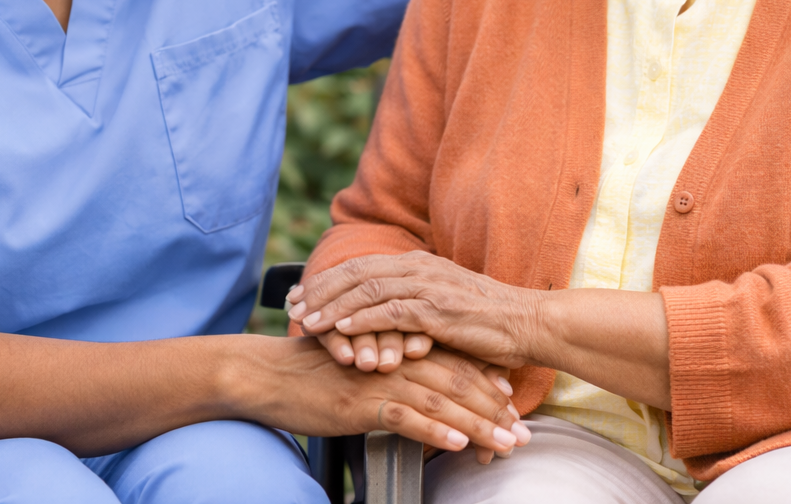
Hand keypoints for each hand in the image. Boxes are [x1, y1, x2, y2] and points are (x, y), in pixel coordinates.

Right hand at [248, 336, 529, 456]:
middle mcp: (396, 356)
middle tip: (522, 434)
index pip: (454, 363)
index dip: (487, 385)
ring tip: (504, 445)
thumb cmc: (313, 374)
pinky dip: (436, 431)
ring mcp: (381, 377)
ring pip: (441, 400)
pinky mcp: (362, 401)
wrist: (268, 375)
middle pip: (458, 381)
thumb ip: (393, 375)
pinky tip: (458, 444)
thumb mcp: (361, 369)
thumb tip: (422, 399)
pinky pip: (407, 416)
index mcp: (398, 345)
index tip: (514, 408)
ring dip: (478, 424)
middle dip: (495, 410)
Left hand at [287, 252, 540, 369]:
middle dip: (320, 290)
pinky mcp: (437, 310)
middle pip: (356, 272)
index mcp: (419, 264)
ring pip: (367, 290)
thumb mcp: (446, 306)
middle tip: (291, 306)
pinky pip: (391, 312)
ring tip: (306, 321)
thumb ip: (416, 307)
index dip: (328, 279)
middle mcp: (419, 268)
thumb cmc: (490, 323)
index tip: (301, 294)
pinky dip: (363, 320)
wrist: (529, 324)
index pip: (362, 265)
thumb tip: (387, 320)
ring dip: (333, 306)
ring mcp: (428, 286)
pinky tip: (342, 329)